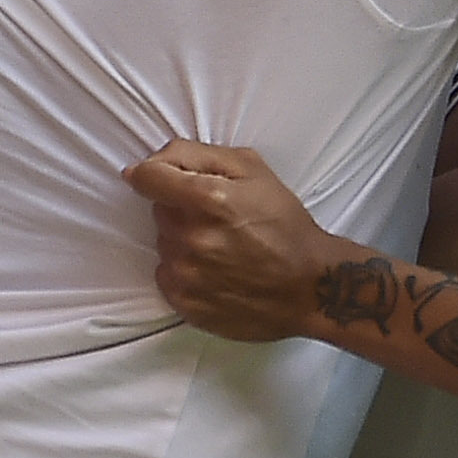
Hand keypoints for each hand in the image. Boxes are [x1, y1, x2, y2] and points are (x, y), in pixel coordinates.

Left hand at [125, 138, 338, 342]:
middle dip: (181, 209)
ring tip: (222, 247)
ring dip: (184, 241)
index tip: (161, 179)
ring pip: (164, 243)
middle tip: (218, 218)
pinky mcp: (185, 302)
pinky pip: (167, 275)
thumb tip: (148, 163)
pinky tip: (216, 271)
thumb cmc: (286, 226)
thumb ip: (199, 155)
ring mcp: (186, 273)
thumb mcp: (255, 171)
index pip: (148, 177)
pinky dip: (185, 270)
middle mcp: (191, 237)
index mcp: (209, 199)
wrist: (309, 286)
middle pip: (159, 211)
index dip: (153, 173)